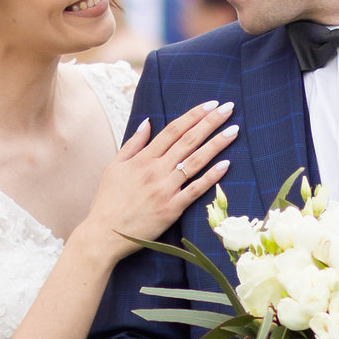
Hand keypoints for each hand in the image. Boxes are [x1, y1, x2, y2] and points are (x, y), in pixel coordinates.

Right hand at [80, 100, 237, 259]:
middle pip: (188, 140)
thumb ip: (132, 144)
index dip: (193, 115)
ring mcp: (165, 189)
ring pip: (195, 161)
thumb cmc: (107, 201)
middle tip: (229, 108)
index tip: (210, 105)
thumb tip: (147, 122)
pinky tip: (226, 164)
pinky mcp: (171, 209)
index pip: (173, 130)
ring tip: (234, 131)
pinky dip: (211, 177)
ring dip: (216, 144)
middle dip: (210, 122)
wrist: (104, 233)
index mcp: (142, 159)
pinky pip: (195, 190)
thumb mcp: (113, 167)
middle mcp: (156, 170)